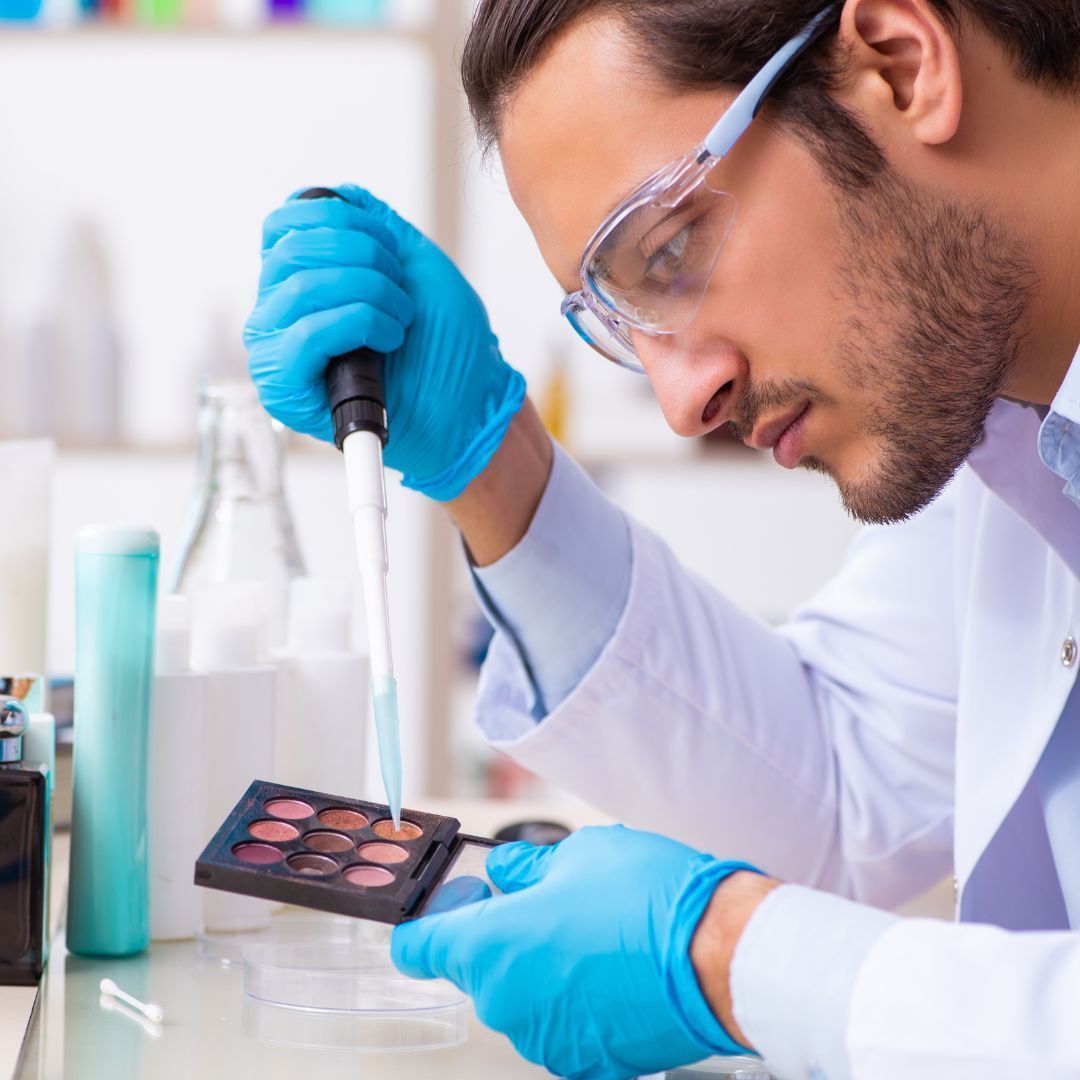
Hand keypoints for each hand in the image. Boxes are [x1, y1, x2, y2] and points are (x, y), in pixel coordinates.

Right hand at [244, 185, 525, 500]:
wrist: (469, 406)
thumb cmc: (445, 345)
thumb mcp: (414, 265)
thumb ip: (373, 225)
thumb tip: (337, 194)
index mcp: (297, 281)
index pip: (282, 224)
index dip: (337, 218)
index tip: (388, 246)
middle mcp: (276, 314)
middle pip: (291, 250)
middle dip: (363, 256)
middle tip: (402, 289)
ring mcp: (276, 352)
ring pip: (301, 288)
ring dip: (369, 293)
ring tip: (402, 320)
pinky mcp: (284, 389)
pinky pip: (306, 334)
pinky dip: (360, 324)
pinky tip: (388, 341)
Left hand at [392, 825, 761, 1079]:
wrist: (721, 956)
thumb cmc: (647, 898)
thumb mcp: (578, 854)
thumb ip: (526, 868)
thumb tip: (505, 874)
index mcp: (490, 947)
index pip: (418, 946)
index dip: (431, 921)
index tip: (453, 905)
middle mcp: (507, 1003)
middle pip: (479, 968)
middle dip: (503, 936)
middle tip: (549, 904)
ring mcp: (545, 1040)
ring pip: (522, 997)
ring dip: (543, 969)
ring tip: (594, 934)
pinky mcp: (586, 1062)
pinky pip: (561, 1023)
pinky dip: (575, 1000)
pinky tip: (613, 967)